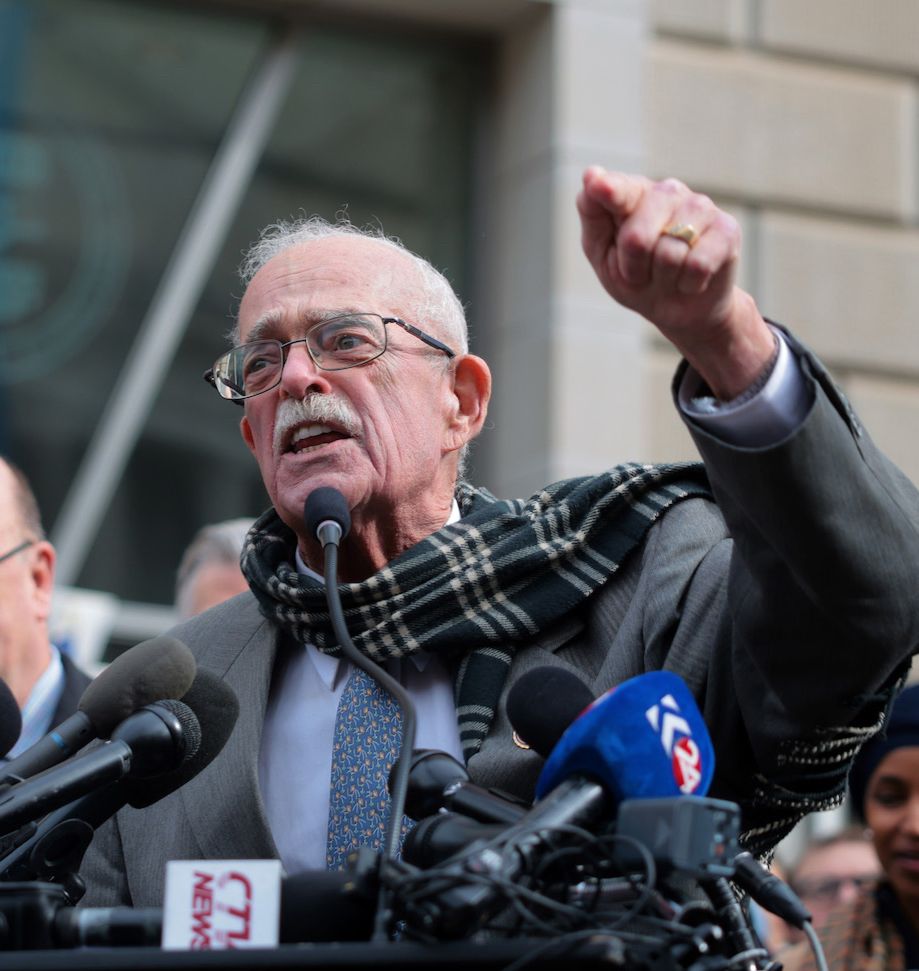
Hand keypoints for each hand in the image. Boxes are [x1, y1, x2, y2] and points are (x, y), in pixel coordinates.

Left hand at [577, 167, 774, 399]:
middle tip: (641, 273)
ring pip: (668, 254)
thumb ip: (594, 215)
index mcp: (635, 193)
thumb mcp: (603, 253)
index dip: (610, 191)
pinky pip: (697, 265)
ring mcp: (701, 207)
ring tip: (667, 275)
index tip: (598, 185)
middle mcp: (669, 191)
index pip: (619, 190)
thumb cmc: (636, 276)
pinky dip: (688, 284)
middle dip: (633, 269)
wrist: (679, 309)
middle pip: (636, 238)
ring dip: (662, 279)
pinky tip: (691, 279)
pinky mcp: (727, 230)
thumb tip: (592, 174)